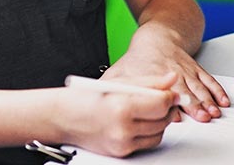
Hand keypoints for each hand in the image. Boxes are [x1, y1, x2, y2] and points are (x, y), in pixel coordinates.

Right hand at [56, 72, 178, 156]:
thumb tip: (170, 80)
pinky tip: (140, 121)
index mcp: (121, 107)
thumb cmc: (84, 98)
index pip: (160, 103)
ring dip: (159, 121)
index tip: (170, 91)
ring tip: (149, 109)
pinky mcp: (123, 152)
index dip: (169, 96)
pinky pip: (147, 143)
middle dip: (166, 108)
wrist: (63, 118)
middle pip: (162, 120)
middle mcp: (123, 128)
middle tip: (164, 98)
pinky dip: (149, 132)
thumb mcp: (116, 82)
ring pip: (158, 133)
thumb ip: (147, 81)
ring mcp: (123, 143)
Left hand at [103, 32, 229, 122]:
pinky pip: (209, 80)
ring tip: (212, 112)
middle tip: (201, 116)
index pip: (161, 90)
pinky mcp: (196, 69)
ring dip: (207, 100)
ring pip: (199, 87)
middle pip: (184, 90)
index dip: (168, 103)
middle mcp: (172, 73)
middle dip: (193, 104)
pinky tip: (222, 101)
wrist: (158, 35)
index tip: (174, 114)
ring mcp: (186, 71)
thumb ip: (112, 85)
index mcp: (153, 74)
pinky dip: (217, 91)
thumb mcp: (121, 69)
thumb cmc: (139, 57)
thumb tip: (97, 97)